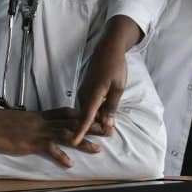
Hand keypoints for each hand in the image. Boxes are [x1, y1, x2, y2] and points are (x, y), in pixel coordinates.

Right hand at [0, 106, 104, 167]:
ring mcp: (36, 131)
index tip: (96, 115)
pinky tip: (70, 164)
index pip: (64, 112)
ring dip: (82, 142)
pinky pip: (48, 149)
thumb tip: (33, 126)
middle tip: (108, 129)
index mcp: (38, 115)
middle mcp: (41, 121)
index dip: (81, 114)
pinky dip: (60, 156)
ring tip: (98, 149)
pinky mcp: (29, 142)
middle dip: (91, 126)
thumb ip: (27, 122)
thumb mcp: (15, 120)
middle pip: (71, 122)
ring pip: (65, 135)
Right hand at [73, 16, 139, 143]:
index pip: (85, 117)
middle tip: (109, 133)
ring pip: (87, 110)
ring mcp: (84, 90)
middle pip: (86, 115)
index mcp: (93, 94)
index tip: (74, 142)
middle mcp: (85, 94)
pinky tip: (104, 112)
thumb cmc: (115, 67)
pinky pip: (88, 103)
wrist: (109, 48)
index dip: (80, 131)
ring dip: (95, 118)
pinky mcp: (86, 87)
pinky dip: (95, 110)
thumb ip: (112, 107)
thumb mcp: (118, 88)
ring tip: (108, 125)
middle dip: (94, 126)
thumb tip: (108, 124)